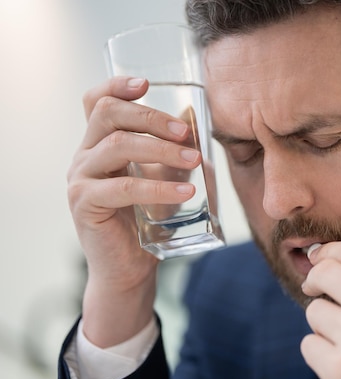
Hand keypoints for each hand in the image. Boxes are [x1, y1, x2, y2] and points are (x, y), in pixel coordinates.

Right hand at [67, 77, 201, 346]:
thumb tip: (196, 124)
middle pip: (107, 114)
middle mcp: (85, 156)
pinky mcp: (85, 204)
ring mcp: (80, 179)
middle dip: (150, 116)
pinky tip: (186, 192)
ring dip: (161, 150)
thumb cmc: (147, 222)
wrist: (131, 268)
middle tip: (185, 132)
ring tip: (193, 160)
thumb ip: (174, 153)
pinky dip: (158, 188)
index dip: (116, 86)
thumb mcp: (164, 179)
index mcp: (100, 144)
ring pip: (117, 146)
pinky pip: (123, 187)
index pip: (96, 102)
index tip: (147, 83)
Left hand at [301, 242, 340, 378]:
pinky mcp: (340, 369)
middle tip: (314, 289)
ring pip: (314, 312)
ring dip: (325, 327)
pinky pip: (309, 345)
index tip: (317, 258)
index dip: (327, 252)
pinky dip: (322, 356)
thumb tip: (319, 259)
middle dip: (314, 281)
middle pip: (324, 273)